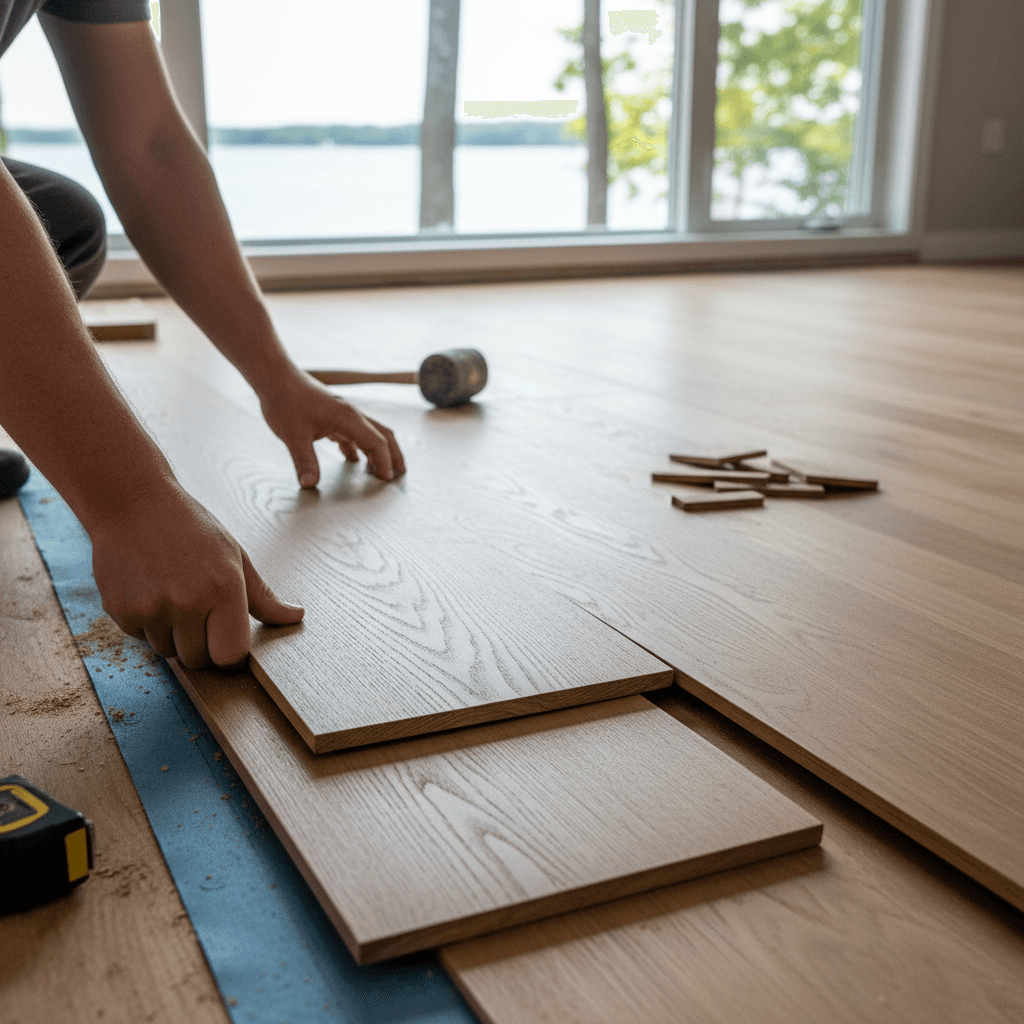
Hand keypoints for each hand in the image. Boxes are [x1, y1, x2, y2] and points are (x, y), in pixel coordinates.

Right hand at [90, 482, 303, 668]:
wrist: (131, 503)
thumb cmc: (190, 528)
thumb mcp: (235, 556)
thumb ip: (263, 596)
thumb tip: (296, 617)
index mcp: (223, 589)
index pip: (231, 656)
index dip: (229, 653)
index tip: (225, 638)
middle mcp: (187, 602)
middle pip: (198, 660)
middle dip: (199, 643)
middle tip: (195, 606)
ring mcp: (150, 608)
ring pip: (167, 652)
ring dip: (171, 634)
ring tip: (170, 592)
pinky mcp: (119, 611)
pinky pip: (140, 638)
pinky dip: (145, 623)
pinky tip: (148, 589)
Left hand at [259, 370, 406, 487]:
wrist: (274, 377)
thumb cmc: (285, 401)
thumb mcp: (293, 435)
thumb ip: (304, 461)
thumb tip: (309, 485)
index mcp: (348, 418)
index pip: (377, 442)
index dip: (384, 462)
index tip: (386, 480)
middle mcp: (351, 415)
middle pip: (383, 435)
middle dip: (394, 455)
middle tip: (400, 474)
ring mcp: (342, 414)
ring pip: (370, 433)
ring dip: (378, 451)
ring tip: (380, 470)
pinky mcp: (332, 415)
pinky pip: (353, 433)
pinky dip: (358, 447)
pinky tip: (353, 459)